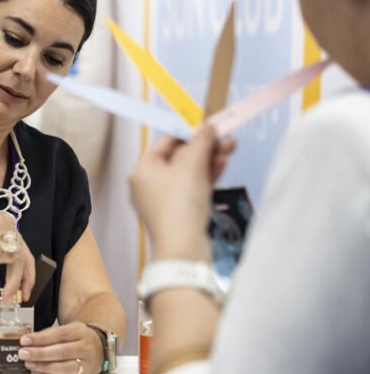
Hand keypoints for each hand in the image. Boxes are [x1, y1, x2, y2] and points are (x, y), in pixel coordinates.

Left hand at [18, 322, 101, 373]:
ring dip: (44, 367)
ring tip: (29, 364)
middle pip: (62, 352)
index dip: (41, 338)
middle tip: (24, 354)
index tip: (25, 340)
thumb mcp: (68, 329)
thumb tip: (28, 341)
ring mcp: (86, 365)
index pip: (59, 335)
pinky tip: (38, 373)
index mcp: (80, 333)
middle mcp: (85, 348)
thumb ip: (49, 334)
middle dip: (40, 354)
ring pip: (65, 368)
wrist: (99, 349)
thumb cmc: (79, 339)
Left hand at [128, 125, 235, 260]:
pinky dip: (206, 176)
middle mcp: (147, 184)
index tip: (209, 126)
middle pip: (179, 157)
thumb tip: (208, 127)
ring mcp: (162, 200)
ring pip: (188, 173)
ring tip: (231, 147)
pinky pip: (192, 188)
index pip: (165, 143)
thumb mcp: (192, 165)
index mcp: (141, 170)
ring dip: (209, 159)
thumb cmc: (180, 204)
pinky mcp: (177, 212)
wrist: (184, 248)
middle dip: (204, 147)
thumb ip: (201, 142)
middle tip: (225, 137)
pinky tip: (223, 164)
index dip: (188, 132)